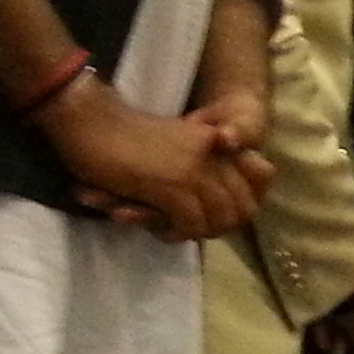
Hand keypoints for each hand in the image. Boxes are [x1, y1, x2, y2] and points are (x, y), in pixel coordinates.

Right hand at [39, 78, 263, 240]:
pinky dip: (174, 234)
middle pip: (244, 208)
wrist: (89, 119)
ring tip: (168, 230)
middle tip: (187, 230)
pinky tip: (157, 230)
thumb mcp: (177, 147)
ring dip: (194, 233)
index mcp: (220, 143)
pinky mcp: (173, 186)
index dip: (244, 204)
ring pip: (218, 221)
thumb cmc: (123, 137)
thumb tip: (221, 210)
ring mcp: (197, 170)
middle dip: (218, 227)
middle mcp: (216, 154)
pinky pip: (190, 225)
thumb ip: (201, 168)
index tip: (214, 214)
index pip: (263, 178)